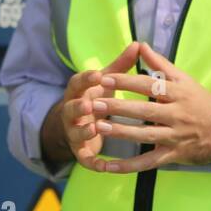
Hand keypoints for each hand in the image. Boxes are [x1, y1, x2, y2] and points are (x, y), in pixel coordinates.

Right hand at [52, 41, 140, 171]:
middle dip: (78, 107)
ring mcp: (75, 132)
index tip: (97, 74)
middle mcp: (73, 112)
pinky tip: (104, 166)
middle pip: (71, 108)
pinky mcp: (81, 151)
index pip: (77, 83)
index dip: (85, 79)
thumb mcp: (106, 82)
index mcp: (79, 92)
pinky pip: (84, 158)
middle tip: (89, 105)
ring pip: (75, 132)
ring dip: (84, 131)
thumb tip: (138, 44)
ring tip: (94, 128)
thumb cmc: (98, 97)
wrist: (82, 124)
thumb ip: (121, 66)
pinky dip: (93, 162)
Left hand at [92, 42, 210, 173]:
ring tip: (99, 127)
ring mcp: (175, 136)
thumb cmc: (202, 102)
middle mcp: (177, 114)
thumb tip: (140, 44)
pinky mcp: (173, 155)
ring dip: (121, 132)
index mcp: (178, 93)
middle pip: (145, 110)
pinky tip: (109, 167)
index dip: (126, 82)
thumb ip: (160, 64)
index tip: (104, 78)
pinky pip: (148, 162)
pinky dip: (129, 166)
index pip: (149, 85)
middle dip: (118, 107)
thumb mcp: (185, 80)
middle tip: (94, 103)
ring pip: (145, 135)